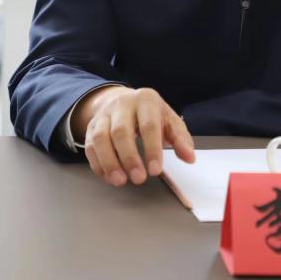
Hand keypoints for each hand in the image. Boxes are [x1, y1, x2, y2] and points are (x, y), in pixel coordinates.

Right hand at [72, 86, 194, 186]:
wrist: (122, 99)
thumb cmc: (150, 114)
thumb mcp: (169, 121)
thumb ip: (180, 139)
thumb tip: (190, 157)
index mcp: (145, 100)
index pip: (148, 125)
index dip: (152, 149)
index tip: (156, 171)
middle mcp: (122, 105)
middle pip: (121, 131)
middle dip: (129, 158)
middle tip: (138, 179)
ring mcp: (104, 115)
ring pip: (100, 138)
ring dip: (109, 162)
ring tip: (120, 181)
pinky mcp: (91, 127)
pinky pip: (90, 146)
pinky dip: (98, 164)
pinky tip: (109, 177)